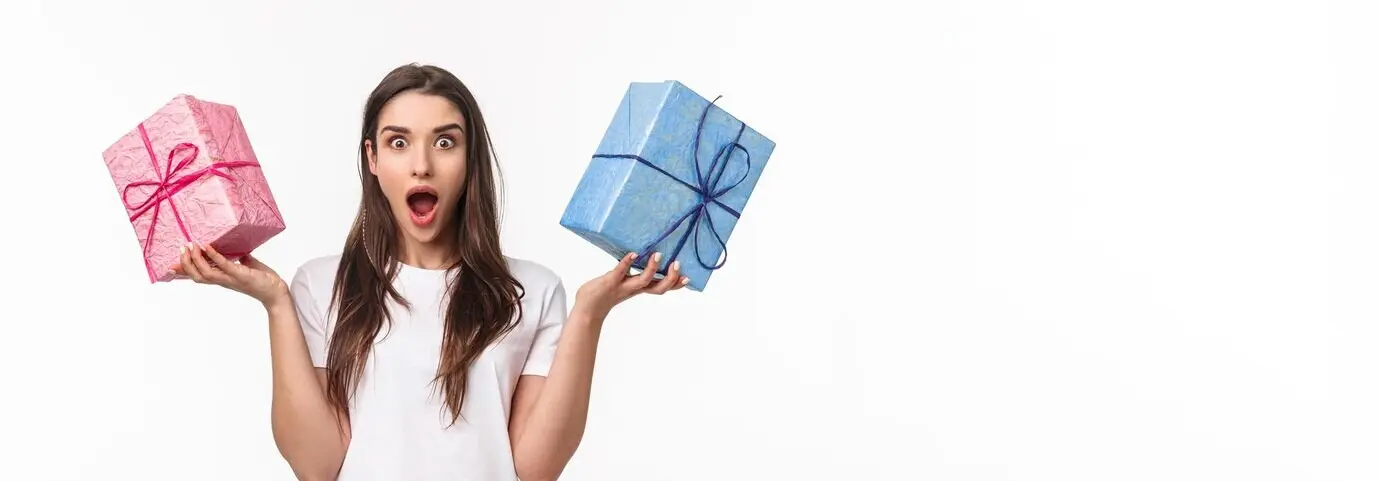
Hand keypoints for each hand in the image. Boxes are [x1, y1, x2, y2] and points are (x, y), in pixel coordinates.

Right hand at [172, 243, 289, 308]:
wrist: (276, 292)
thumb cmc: (262, 280)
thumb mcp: (247, 266)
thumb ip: (238, 258)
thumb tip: (233, 246)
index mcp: (222, 279)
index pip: (199, 277)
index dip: (184, 272)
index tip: (171, 265)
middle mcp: (224, 281)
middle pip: (197, 276)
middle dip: (186, 263)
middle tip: (181, 249)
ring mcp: (231, 279)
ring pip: (206, 273)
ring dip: (196, 260)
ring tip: (191, 246)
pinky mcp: (241, 276)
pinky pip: (224, 266)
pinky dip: (214, 256)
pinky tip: (208, 246)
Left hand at [574, 252, 688, 320]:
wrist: (586, 309)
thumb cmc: (604, 294)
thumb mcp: (623, 285)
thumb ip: (632, 275)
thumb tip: (640, 256)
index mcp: (638, 289)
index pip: (661, 288)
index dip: (675, 285)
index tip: (688, 278)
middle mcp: (633, 289)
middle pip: (657, 288)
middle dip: (670, 278)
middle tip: (678, 265)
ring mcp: (622, 286)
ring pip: (642, 281)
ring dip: (652, 269)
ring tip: (658, 255)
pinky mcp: (609, 281)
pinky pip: (620, 271)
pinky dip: (627, 263)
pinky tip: (633, 254)